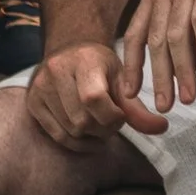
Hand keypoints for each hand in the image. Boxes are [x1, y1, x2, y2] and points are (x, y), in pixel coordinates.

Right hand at [28, 42, 161, 150]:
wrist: (70, 50)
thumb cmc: (100, 67)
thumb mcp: (121, 80)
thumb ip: (138, 107)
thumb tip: (162, 127)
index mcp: (83, 60)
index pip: (94, 99)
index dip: (111, 117)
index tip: (119, 115)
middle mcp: (57, 69)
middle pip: (83, 121)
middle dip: (103, 129)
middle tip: (109, 122)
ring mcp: (41, 85)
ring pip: (71, 131)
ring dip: (90, 137)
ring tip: (97, 124)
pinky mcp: (33, 100)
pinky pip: (57, 136)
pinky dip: (76, 143)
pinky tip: (85, 133)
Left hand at [119, 0, 195, 116]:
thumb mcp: (194, 2)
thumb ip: (187, 33)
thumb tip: (186, 71)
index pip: (137, 35)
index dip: (132, 65)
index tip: (129, 93)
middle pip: (156, 41)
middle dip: (158, 78)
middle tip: (163, 108)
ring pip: (177, 36)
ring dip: (182, 71)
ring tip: (188, 98)